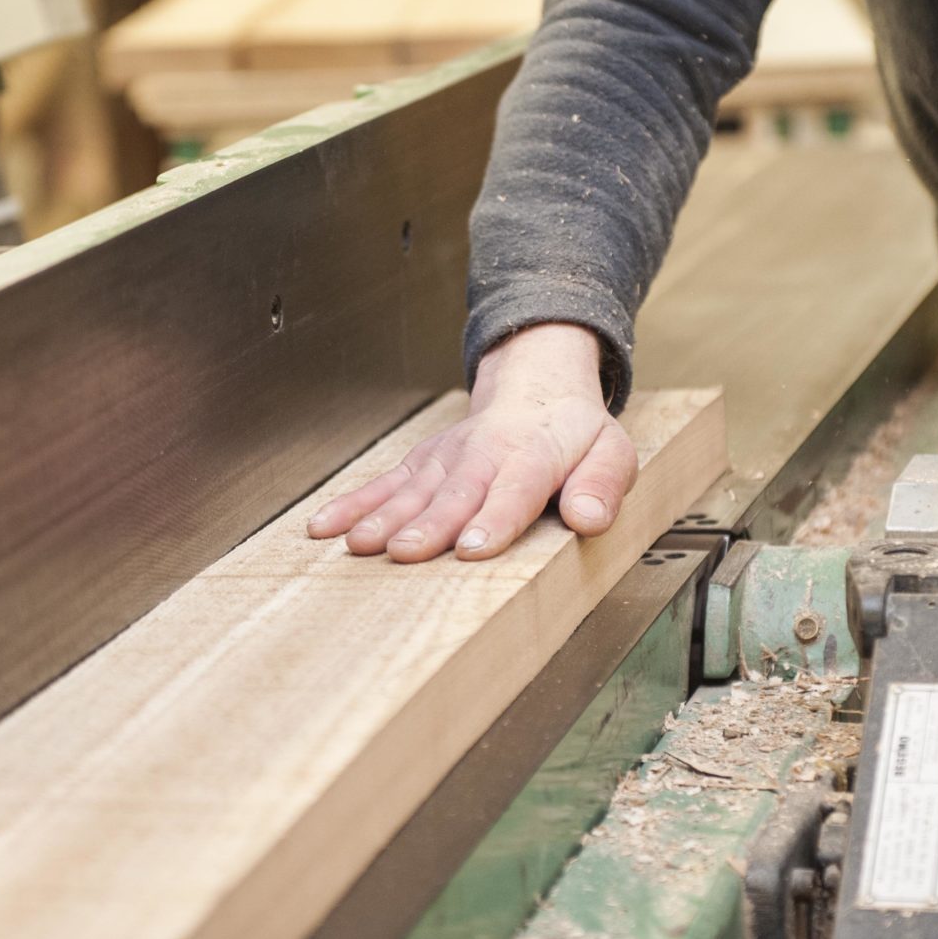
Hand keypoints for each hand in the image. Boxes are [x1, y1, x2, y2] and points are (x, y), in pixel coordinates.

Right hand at [306, 324, 638, 561]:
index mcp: (536, 453)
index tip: (473, 549)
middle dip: (429, 523)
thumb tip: (588, 518)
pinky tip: (324, 527)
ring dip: (384, 516)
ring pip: (413, 488)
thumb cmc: (575, 433)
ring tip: (359, 544)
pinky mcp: (422, 463)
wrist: (536, 386)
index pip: (516, 489)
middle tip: (406, 552)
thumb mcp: (613, 453)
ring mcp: (447, 457)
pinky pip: (384, 483)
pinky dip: (352, 504)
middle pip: (456, 491)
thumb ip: (603, 486)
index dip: (495, 518)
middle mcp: (485, 453)